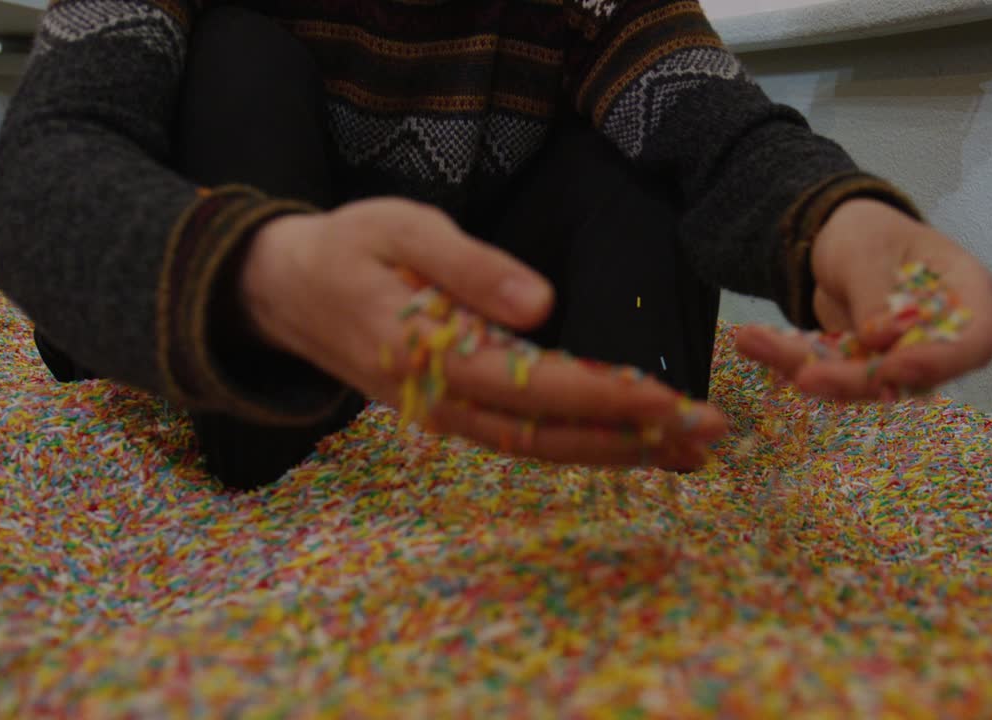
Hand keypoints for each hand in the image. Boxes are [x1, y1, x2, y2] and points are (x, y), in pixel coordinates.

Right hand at [240, 198, 726, 468]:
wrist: (284, 291)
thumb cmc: (349, 248)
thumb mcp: (404, 229)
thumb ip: (471, 267)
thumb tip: (543, 304)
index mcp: (432, 353)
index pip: (536, 386)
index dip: (606, 398)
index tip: (670, 400)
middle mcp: (442, 400)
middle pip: (548, 437)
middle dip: (632, 440)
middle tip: (707, 435)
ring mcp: (445, 415)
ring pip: (538, 450)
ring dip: (613, 454)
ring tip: (685, 451)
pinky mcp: (451, 414)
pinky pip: (521, 442)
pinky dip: (577, 448)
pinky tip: (623, 444)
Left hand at [736, 198, 991, 400]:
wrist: (834, 237)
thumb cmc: (868, 230)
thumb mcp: (868, 248)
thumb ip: (876, 293)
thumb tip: (882, 340)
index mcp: (965, 296)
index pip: (975, 342)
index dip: (942, 362)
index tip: (896, 368)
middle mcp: (937, 336)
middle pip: (911, 376)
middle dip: (856, 380)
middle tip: (807, 375)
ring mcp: (896, 357)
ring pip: (860, 382)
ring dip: (808, 370)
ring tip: (754, 342)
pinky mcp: (857, 368)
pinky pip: (824, 372)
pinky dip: (785, 359)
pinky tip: (749, 340)